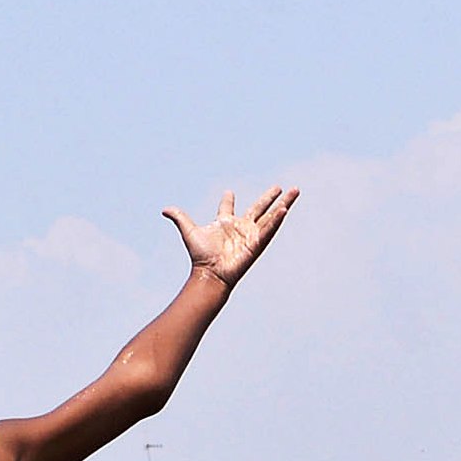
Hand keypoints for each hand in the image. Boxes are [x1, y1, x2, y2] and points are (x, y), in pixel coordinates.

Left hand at [165, 185, 299, 284]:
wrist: (210, 272)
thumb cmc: (200, 256)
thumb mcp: (189, 231)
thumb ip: (180, 217)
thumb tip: (164, 209)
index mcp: (226, 223)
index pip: (229, 207)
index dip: (228, 200)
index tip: (228, 193)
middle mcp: (241, 228)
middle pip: (260, 208)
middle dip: (271, 197)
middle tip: (281, 187)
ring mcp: (251, 235)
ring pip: (271, 216)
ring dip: (284, 204)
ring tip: (295, 191)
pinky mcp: (257, 244)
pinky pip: (269, 229)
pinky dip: (277, 220)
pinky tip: (285, 209)